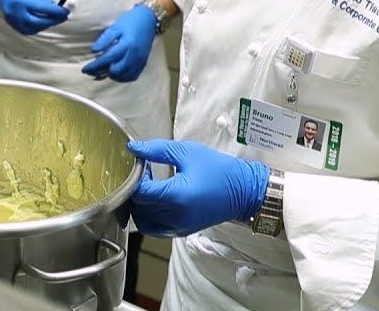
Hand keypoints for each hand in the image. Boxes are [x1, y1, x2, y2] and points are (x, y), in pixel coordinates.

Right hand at [0, 0, 69, 34]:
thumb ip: (44, 0)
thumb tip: (56, 9)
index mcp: (20, 0)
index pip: (42, 9)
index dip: (56, 12)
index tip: (65, 11)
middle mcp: (14, 12)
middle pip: (37, 22)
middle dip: (52, 21)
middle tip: (62, 17)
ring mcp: (11, 18)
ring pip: (32, 29)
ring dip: (44, 25)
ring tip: (53, 19)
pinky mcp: (10, 22)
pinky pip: (25, 29)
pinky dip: (35, 27)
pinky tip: (42, 22)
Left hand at [83, 3, 156, 80]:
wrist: (149, 19)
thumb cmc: (130, 21)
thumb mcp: (115, 27)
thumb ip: (104, 39)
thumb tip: (93, 51)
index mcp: (127, 44)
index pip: (108, 59)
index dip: (95, 66)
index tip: (85, 69)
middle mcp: (134, 55)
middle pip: (116, 71)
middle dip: (102, 72)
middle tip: (92, 71)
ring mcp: (140, 61)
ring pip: (124, 76)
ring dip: (112, 76)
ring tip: (102, 71)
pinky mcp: (143, 63)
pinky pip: (132, 76)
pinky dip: (122, 77)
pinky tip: (115, 73)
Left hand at [127, 139, 269, 236]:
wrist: (243, 192)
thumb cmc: (218, 170)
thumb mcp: (187, 152)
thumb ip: (157, 150)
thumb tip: (134, 147)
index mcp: (177, 196)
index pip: (140, 192)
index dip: (135, 178)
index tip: (141, 166)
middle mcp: (175, 216)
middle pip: (139, 206)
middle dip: (137, 188)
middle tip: (146, 173)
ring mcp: (177, 227)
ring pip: (142, 218)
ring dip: (140, 203)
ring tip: (152, 186)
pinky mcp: (180, 231)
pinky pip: (153, 227)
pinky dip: (147, 215)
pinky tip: (157, 200)